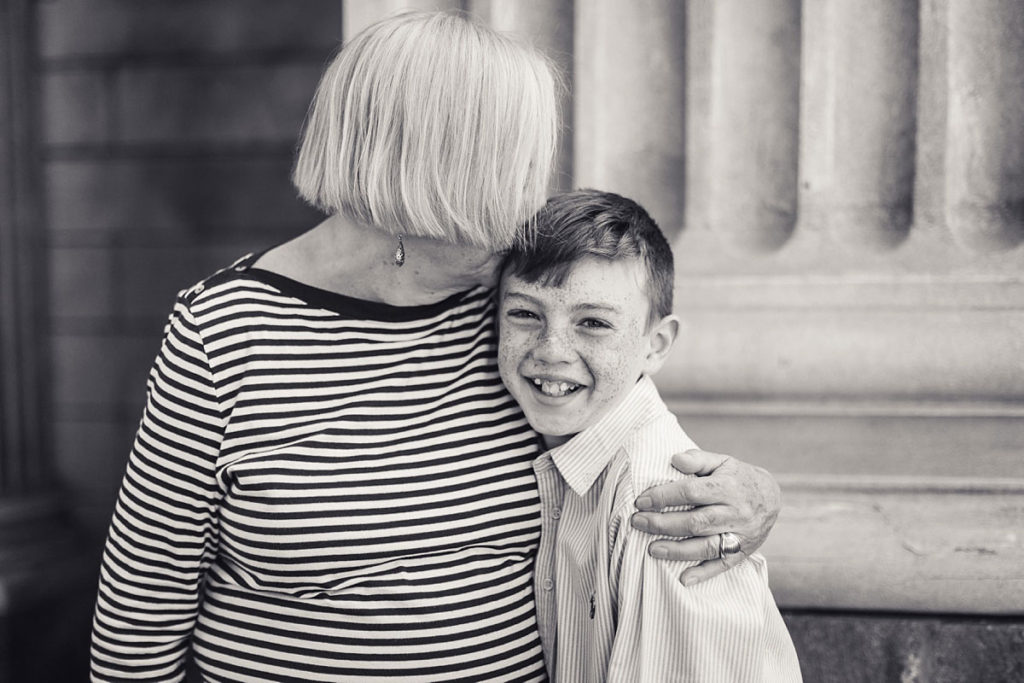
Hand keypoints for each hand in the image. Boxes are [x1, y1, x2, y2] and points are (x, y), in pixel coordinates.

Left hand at [630, 448, 780, 584]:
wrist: (772, 497)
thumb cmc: (738, 477)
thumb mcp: (722, 461)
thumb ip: (698, 460)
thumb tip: (675, 459)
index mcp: (728, 487)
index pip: (692, 492)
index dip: (664, 497)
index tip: (641, 501)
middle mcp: (736, 513)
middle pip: (696, 521)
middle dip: (664, 524)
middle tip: (638, 522)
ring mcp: (741, 535)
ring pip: (707, 546)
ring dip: (678, 550)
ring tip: (652, 549)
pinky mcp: (743, 552)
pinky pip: (723, 565)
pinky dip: (704, 573)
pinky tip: (683, 579)